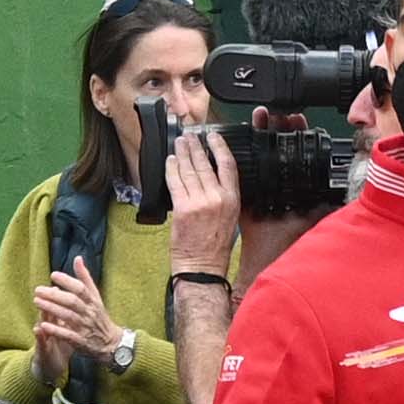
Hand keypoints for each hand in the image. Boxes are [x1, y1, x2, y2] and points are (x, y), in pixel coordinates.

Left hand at [34, 258, 123, 382]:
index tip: (53, 275)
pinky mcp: (81, 341)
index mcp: (93, 301)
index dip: (67, 281)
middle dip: (54, 295)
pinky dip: (56, 330)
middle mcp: (89, 313)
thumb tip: (77, 258)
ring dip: (52, 309)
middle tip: (38, 290)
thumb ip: (85, 278)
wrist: (111, 343)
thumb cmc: (99, 316)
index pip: (81, 289)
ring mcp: (85, 328)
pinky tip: (43, 325)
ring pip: (68, 316)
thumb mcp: (95, 296)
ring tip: (37, 301)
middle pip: (72, 302)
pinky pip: (68, 335)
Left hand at [168, 124, 239, 276]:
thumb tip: (213, 176)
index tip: (213, 137)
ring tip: (179, 143)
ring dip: (182, 153)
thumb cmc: (215, 247)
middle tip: (190, 136)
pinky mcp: (183, 208)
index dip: (219, 147)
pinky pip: (175, 182)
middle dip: (195, 146)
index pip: (228, 165)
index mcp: (233, 200)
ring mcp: (199, 202)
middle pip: (205, 164)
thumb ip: (224, 197)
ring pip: (189, 170)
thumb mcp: (231, 219)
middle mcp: (218, 198)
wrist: (202, 267)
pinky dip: (171, 169)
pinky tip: (170, 161)